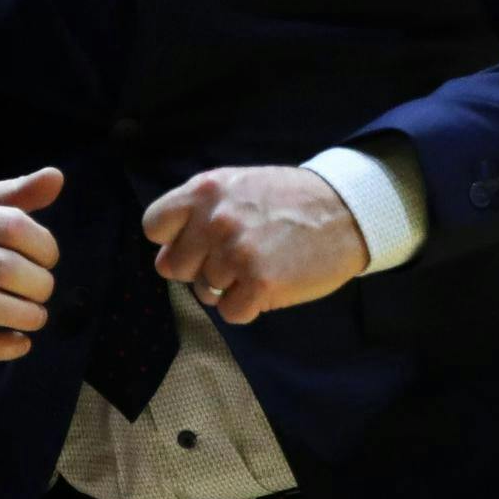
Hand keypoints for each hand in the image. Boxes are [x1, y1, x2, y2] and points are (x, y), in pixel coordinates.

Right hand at [0, 168, 62, 360]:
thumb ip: (20, 193)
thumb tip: (57, 177)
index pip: (12, 226)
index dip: (43, 245)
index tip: (49, 258)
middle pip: (3, 268)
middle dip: (37, 283)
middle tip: (44, 290)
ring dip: (23, 315)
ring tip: (37, 316)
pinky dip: (1, 346)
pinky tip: (20, 343)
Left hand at [142, 165, 368, 325]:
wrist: (345, 212)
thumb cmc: (289, 200)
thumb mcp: (238, 184)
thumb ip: (200, 209)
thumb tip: (166, 251)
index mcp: (205, 190)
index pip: (154, 225)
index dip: (171, 241)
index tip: (194, 244)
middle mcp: (215, 219)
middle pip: (173, 267)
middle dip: (199, 268)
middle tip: (233, 258)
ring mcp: (236, 252)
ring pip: (204, 292)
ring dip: (228, 288)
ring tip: (258, 265)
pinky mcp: (259, 283)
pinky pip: (230, 313)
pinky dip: (248, 306)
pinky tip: (269, 284)